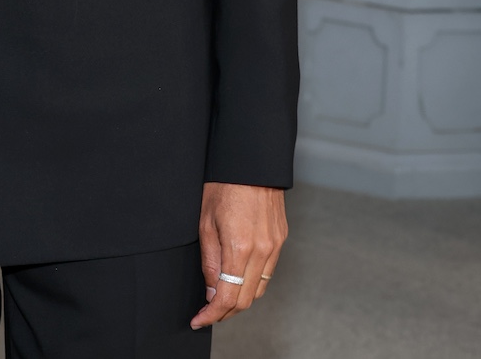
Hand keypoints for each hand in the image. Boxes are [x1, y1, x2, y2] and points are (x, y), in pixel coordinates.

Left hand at [190, 182, 286, 329]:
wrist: (250, 160)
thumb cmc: (223, 185)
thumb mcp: (205, 222)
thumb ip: (210, 262)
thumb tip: (212, 292)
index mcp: (240, 247)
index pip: (228, 297)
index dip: (212, 314)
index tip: (199, 319)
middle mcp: (262, 251)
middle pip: (246, 299)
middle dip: (226, 311)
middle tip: (207, 312)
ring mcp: (275, 246)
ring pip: (259, 289)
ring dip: (240, 299)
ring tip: (221, 297)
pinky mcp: (281, 239)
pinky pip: (268, 273)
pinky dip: (252, 282)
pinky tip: (239, 278)